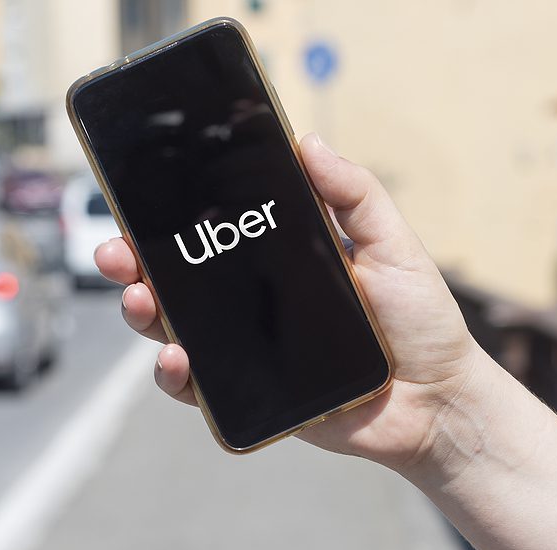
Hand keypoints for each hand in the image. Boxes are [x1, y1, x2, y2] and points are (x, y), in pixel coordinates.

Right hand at [94, 133, 491, 471]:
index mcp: (277, 261)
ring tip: (142, 303)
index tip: (140, 199)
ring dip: (144, 315)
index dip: (169, 218)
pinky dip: (174, 375)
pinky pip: (198, 388)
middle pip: (176, 280)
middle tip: (118, 254)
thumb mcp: (393, 245)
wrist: (438, 401)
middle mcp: (251, 302)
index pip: (211, 233)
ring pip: (174, 329)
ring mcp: (246, 350)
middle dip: (134, 264)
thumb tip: (309, 140)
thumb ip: (355, 194)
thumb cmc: (420, 321)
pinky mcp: (250, 396)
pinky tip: (175, 358)